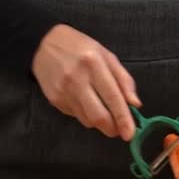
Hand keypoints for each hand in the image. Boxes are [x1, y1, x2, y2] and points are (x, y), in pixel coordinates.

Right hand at [32, 24, 141, 140]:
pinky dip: (86, 115)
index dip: (123, 118)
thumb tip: (135, 104)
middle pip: (98, 116)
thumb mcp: (106, 55)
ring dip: (99, 122)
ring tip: (103, 111)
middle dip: (112, 128)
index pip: (112, 97)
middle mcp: (77, 79)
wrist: (43, 44)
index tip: (130, 133)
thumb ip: (123, 79)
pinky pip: (76, 116)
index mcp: (94, 64)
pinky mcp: (55, 100)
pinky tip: (85, 102)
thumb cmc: (80, 47)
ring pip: (87, 120)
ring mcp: (64, 92)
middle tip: (119, 130)